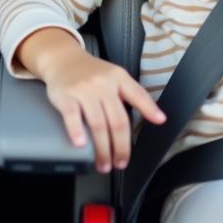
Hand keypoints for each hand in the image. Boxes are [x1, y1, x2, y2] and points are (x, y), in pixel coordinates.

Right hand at [42, 46, 164, 173]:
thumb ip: (133, 94)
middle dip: (121, 147)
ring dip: (102, 149)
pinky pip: (72, 116)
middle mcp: (102, 83)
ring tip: (104, 164)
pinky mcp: (65, 96)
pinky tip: (80, 144)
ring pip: (98, 124)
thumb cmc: (91, 73)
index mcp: (118, 77)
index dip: (149, 108)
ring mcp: (84, 90)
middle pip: (117, 120)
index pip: (137, 94)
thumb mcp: (114, 76)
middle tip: (121, 163)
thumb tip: (158, 117)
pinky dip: (77, 131)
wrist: (62, 58)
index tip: (159, 121)